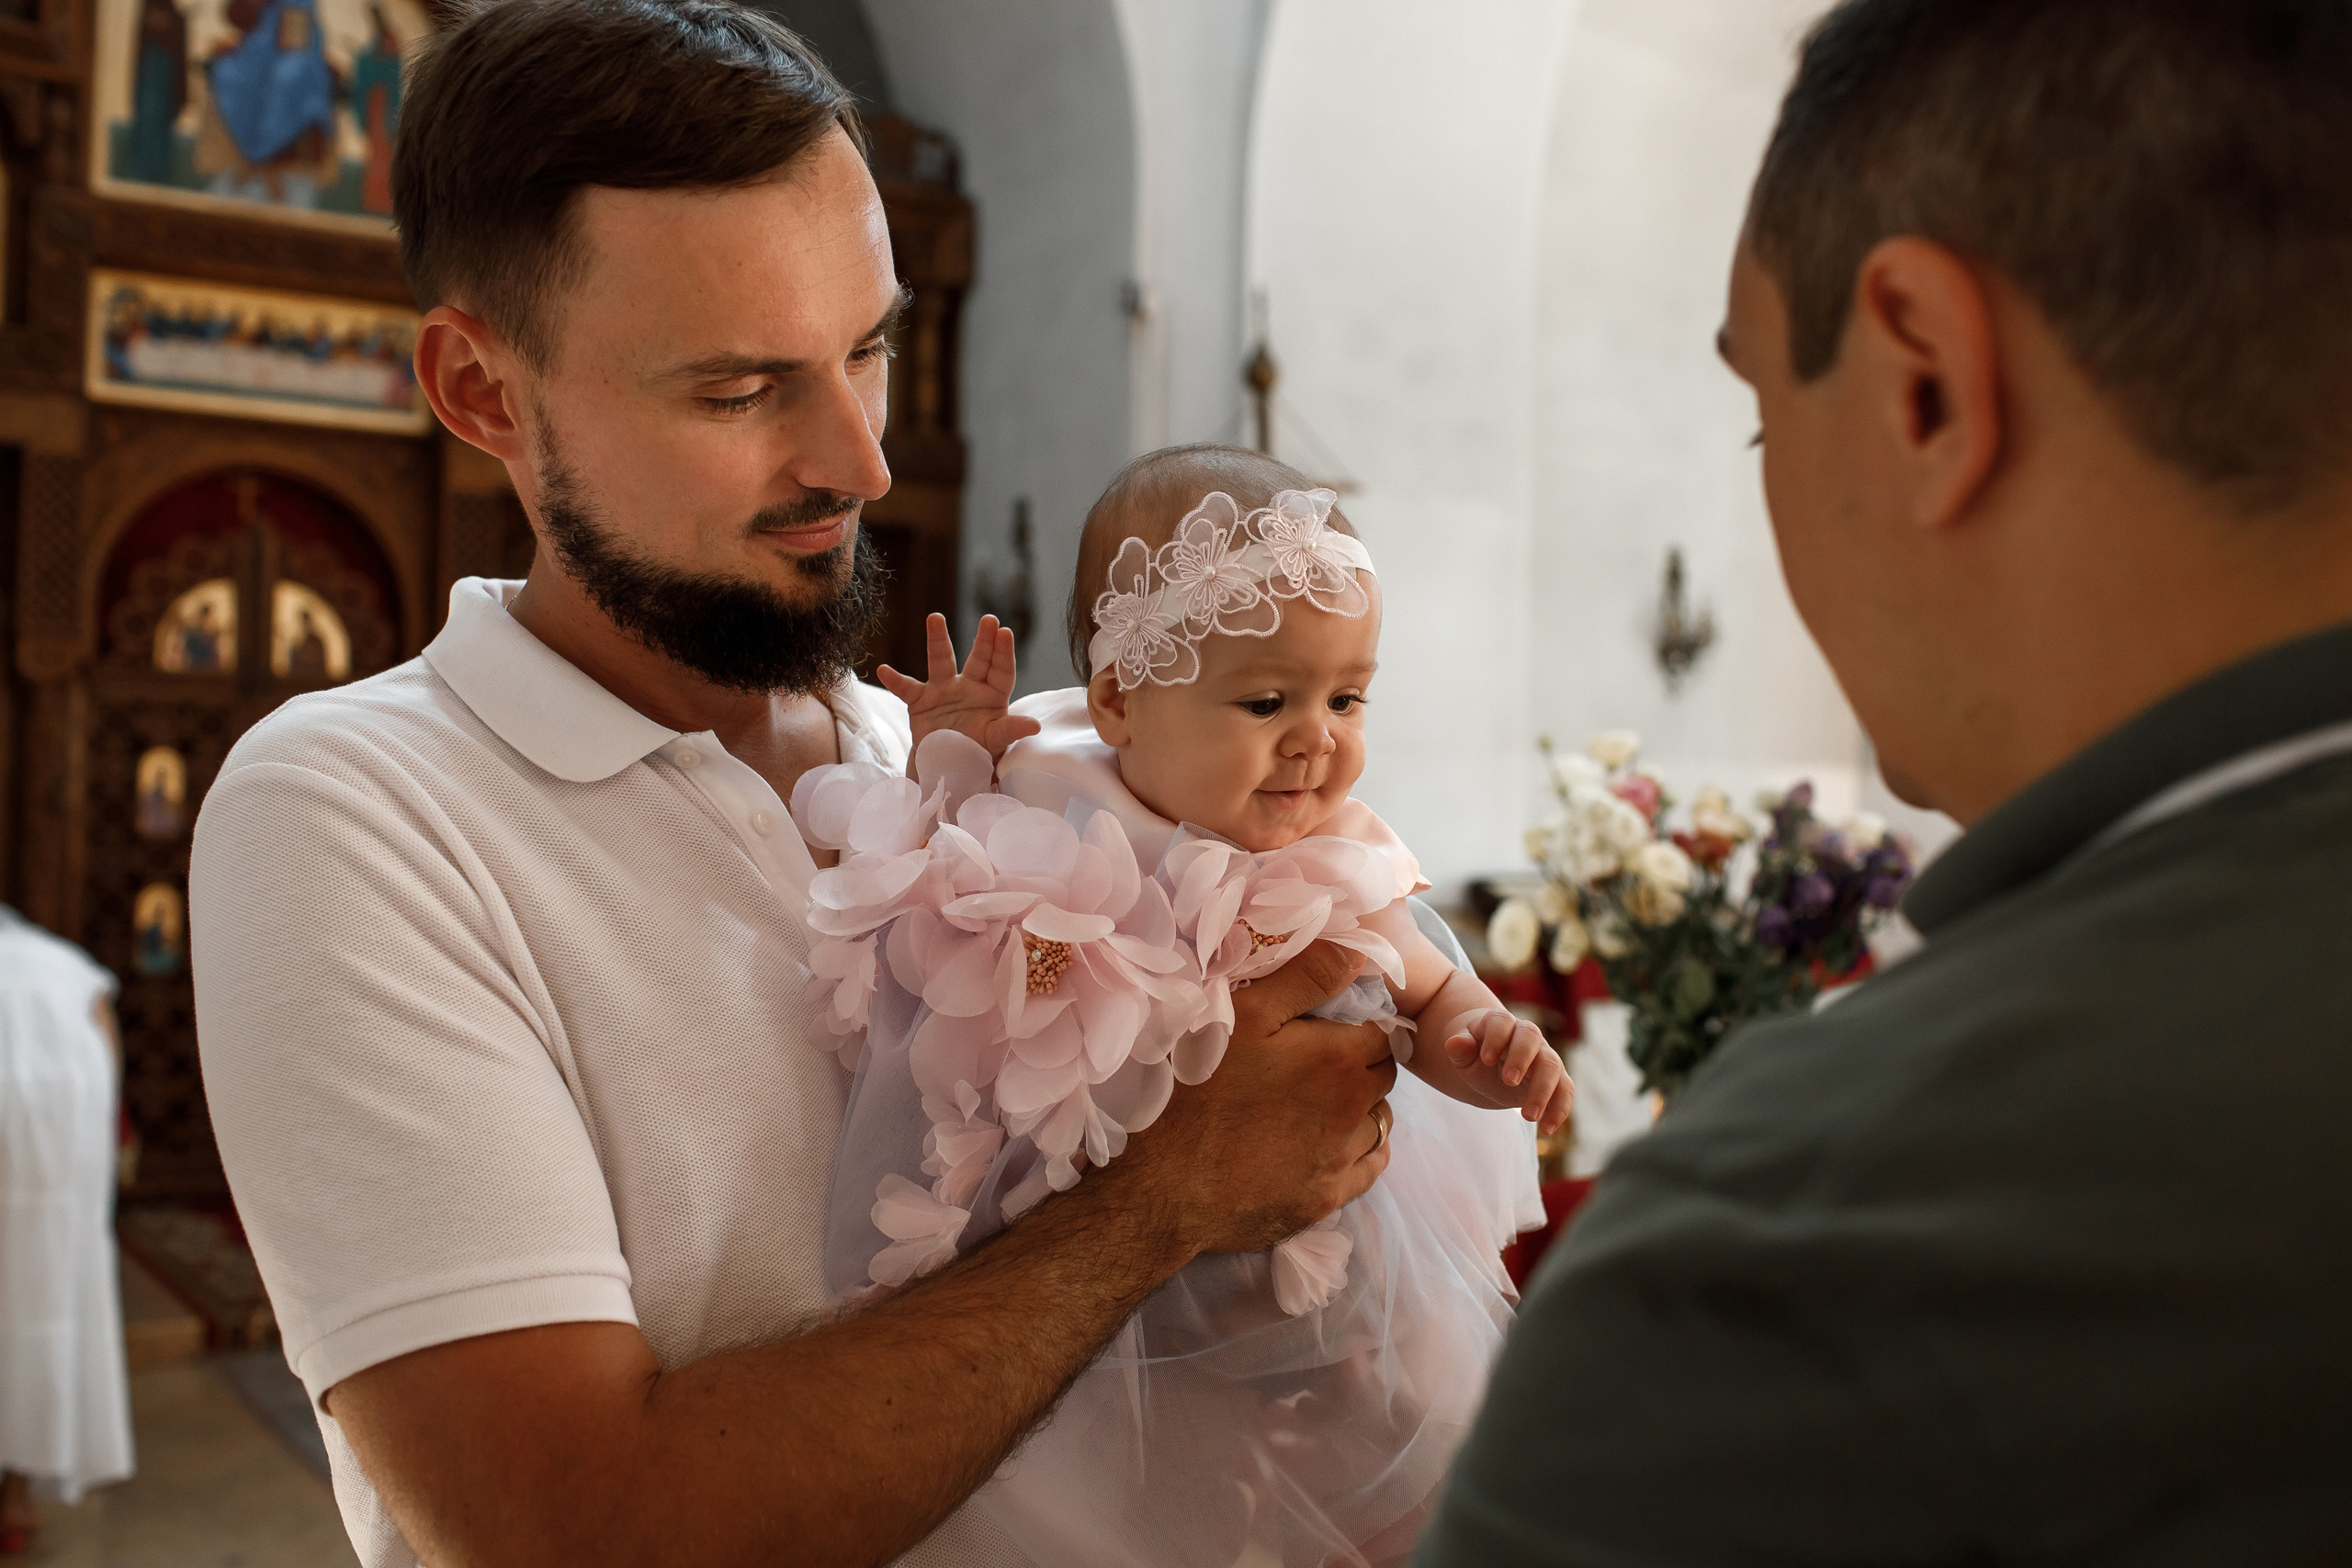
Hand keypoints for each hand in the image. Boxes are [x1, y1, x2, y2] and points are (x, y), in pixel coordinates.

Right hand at [876, 613, 1042, 760]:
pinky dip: (896, 681)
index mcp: (992, 696)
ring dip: (938, 640)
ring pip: (942, 661)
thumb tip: (1035, 725)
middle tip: (990, 619)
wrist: (945, 765)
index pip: (1001, 671)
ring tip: (935, 617)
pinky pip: (907, 689)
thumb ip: (1009, 731)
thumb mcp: (994, 742)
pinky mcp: (920, 701)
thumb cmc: (975, 751)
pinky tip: (884, 670)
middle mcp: (969, 687)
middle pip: (978, 660)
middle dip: (984, 639)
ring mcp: (944, 691)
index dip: (1003, 653)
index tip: (1005, 632)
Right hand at [1105, 941, 1397, 1259]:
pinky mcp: (1326, 1199)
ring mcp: (1342, 1159)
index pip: (1381, 1032)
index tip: (1321, 1031)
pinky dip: (1357, 1151)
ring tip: (1312, 1105)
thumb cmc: (1195, 1092)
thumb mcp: (1244, 1015)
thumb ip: (1306, 977)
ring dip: (1359, 1109)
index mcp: (1339, 1059)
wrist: (1161, 1188)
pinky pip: (1369, 1167)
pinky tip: (1323, 1144)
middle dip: (1358, 1065)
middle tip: (1310, 1065)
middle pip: (1382, 1075)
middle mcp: (1354, 1110)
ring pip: (1379, 1121)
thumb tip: (1357, 954)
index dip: (1353, 1026)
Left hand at [1443, 1009, 1573, 1132]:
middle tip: (1508, 1082)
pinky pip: (1565, 1089)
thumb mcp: (1463, 1055)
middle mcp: (1527, 1035)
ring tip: (1528, 1116)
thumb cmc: (1476, 1056)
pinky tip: (1548, 1129)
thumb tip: (1455, 1043)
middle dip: (1522, 1058)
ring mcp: (1544, 1055)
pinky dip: (1560, 1109)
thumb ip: (1459, 1049)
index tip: (1486, 1059)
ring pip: (1552, 1065)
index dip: (1496, 1038)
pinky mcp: (1556, 1078)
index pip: (1502, 1022)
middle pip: (1531, 1038)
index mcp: (1500, 1023)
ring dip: (1543, 1090)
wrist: (1491, 1065)